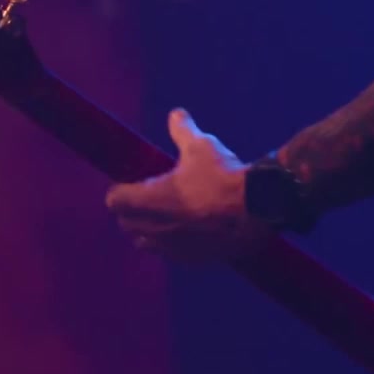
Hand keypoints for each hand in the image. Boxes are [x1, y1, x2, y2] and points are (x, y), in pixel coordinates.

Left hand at [105, 109, 272, 265]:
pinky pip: (170, 254)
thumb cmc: (224, 176)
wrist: (258, 209)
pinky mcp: (192, 259)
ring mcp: (172, 247)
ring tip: (164, 216)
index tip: (130, 184)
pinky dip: (170, 244)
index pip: (115, 200)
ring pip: (145, 243)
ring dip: (147, 231)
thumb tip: (176, 113)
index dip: (120, 191)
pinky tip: (186, 231)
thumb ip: (183, 131)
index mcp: (150, 199)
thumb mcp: (202, 146)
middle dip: (131, 212)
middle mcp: (155, 227)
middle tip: (146, 198)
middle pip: (126, 224)